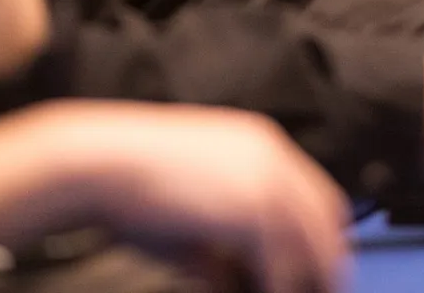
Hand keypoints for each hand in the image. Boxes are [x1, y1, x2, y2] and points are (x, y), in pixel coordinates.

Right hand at [50, 102, 348, 292]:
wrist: (97, 163)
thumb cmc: (128, 183)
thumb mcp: (187, 210)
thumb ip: (220, 244)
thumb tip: (235, 282)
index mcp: (259, 144)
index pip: (312, 191)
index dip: (321, 231)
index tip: (322, 262)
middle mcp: (270, 156)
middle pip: (323, 214)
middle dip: (327, 256)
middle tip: (327, 287)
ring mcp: (263, 178)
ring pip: (306, 238)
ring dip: (305, 275)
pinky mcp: (249, 207)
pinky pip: (279, 257)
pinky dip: (278, 283)